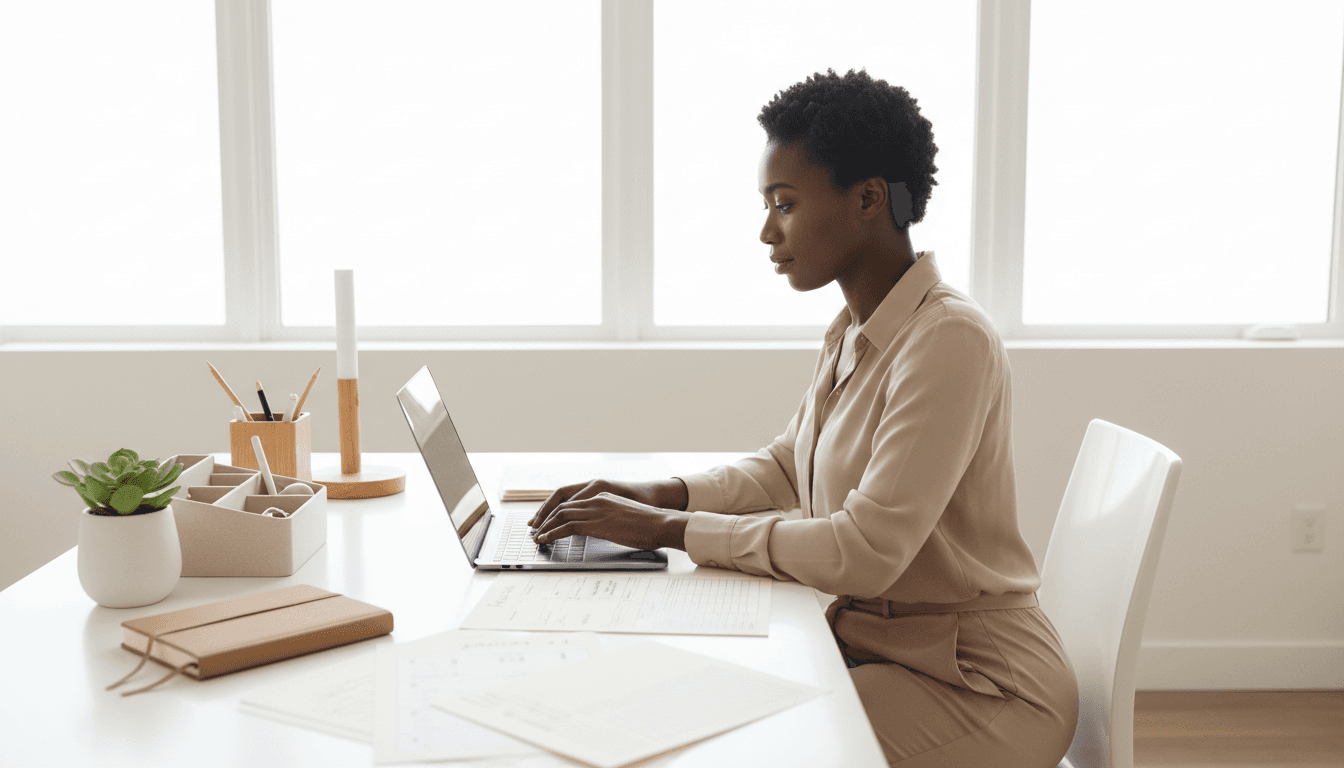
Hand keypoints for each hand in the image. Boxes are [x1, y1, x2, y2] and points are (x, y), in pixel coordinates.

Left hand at [527, 478, 686, 527]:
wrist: (660, 523)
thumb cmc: (648, 525)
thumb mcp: (625, 518)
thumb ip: (609, 520)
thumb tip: (602, 530)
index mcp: (603, 497)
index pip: (572, 502)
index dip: (556, 512)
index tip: (546, 522)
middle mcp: (596, 500)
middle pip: (562, 506)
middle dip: (546, 519)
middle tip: (536, 530)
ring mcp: (596, 510)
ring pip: (561, 515)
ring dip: (546, 527)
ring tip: (537, 537)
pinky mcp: (596, 523)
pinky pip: (567, 527)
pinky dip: (552, 533)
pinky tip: (545, 540)